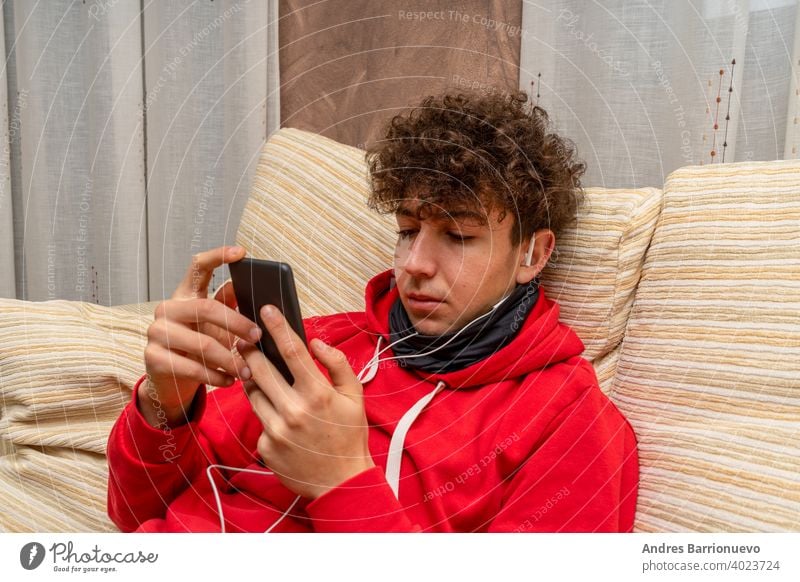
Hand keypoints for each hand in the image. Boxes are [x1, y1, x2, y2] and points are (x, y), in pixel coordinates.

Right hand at [141, 246, 261, 427]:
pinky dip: (216, 376)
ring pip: (202, 344)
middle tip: (258, 337)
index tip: (240, 252)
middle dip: (237, 324)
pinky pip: (192, 367)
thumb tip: (246, 286)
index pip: (198, 267)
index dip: (218, 256)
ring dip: (230, 359)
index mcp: (185, 295)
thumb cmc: (199, 348)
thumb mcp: (215, 325)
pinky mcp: (153, 358)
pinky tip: (230, 380)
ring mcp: (157, 332)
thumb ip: (228, 305)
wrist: (171, 381)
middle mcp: (167, 309)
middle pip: (206, 307)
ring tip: (248, 370)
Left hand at [239, 305, 374, 498]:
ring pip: (252, 392)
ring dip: (251, 376)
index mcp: (317, 394)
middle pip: (261, 367)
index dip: (277, 326)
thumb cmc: (349, 436)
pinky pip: (258, 419)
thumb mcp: (355, 397)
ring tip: (254, 367)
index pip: (292, 351)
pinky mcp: (264, 446)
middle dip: (250, 348)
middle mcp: (293, 410)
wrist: (341, 483)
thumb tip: (316, 342)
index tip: (265, 309)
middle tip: (245, 336)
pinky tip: (275, 411)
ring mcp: (275, 430)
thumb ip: (337, 365)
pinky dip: (264, 409)